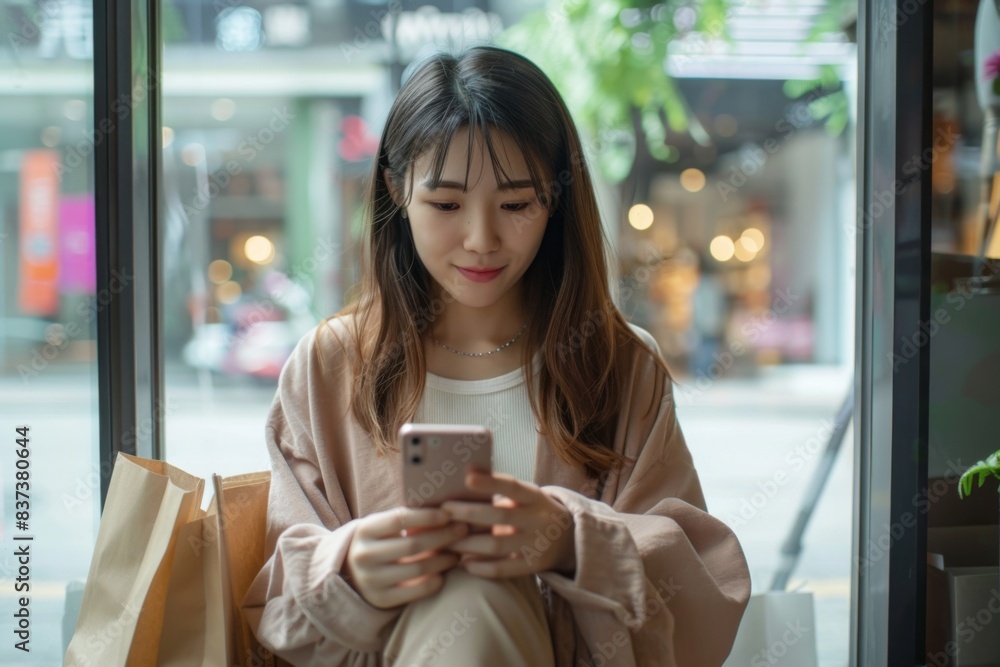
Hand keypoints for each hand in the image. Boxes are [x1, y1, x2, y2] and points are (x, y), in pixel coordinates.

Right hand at [343, 506, 468, 608]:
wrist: (351, 574)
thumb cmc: (378, 542)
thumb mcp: (382, 526)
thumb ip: (405, 518)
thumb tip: (445, 508)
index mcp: (365, 530)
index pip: (399, 520)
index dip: (426, 517)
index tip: (448, 514)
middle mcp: (364, 555)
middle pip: (412, 544)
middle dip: (443, 536)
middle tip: (463, 530)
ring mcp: (371, 579)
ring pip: (417, 568)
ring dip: (443, 560)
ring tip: (457, 553)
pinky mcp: (381, 599)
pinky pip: (415, 591)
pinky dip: (434, 581)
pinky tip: (443, 574)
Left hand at [441, 471, 575, 578]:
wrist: (568, 538)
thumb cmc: (532, 511)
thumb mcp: (525, 496)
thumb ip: (499, 490)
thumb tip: (464, 476)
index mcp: (535, 497)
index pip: (512, 486)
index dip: (491, 482)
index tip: (467, 478)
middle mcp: (538, 519)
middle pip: (500, 516)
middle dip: (468, 513)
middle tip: (444, 511)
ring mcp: (537, 544)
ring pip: (497, 545)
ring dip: (468, 543)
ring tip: (446, 540)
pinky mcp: (532, 566)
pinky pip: (503, 569)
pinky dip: (481, 567)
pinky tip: (463, 563)